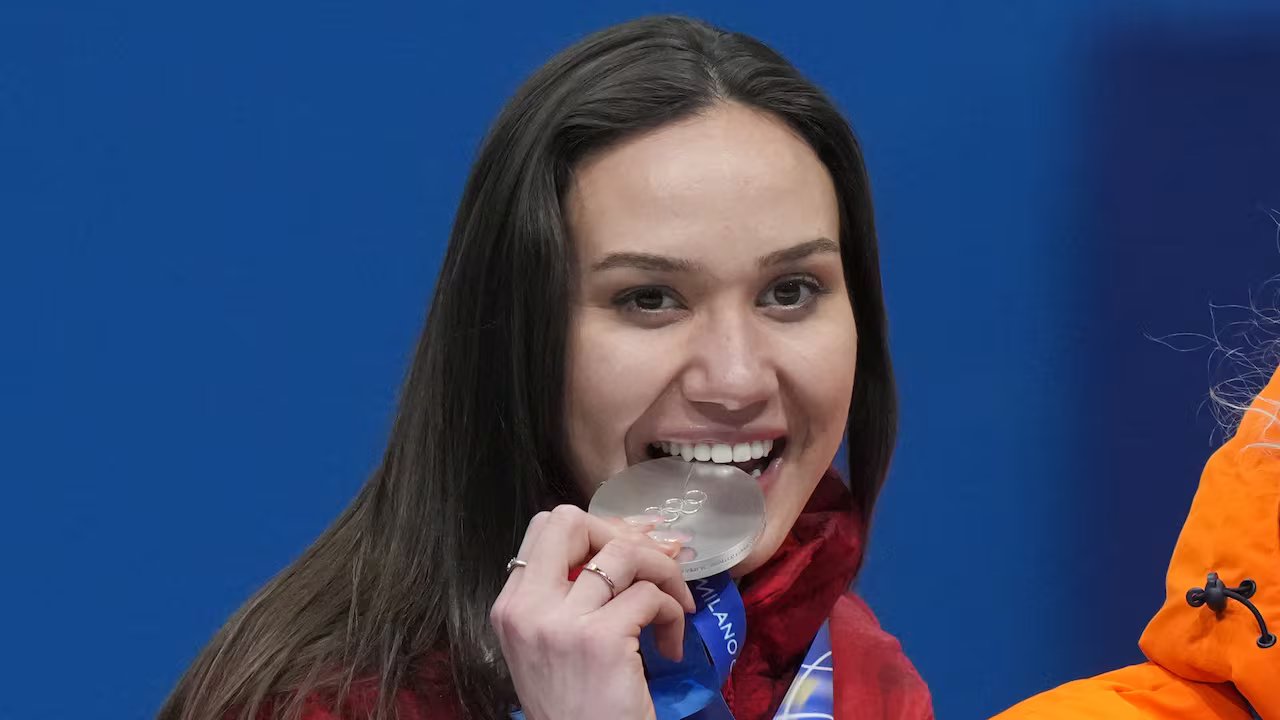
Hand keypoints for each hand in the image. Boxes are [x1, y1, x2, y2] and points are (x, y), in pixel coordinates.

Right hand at [490, 505, 695, 719]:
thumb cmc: (576, 707)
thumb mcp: (553, 646)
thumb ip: (571, 595)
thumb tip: (634, 539)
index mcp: (510, 607)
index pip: (545, 529)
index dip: (596, 529)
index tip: (630, 550)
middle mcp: (526, 608)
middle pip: (571, 520)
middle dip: (622, 533)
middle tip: (653, 566)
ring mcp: (561, 623)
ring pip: (623, 551)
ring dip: (663, 571)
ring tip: (676, 604)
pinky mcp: (600, 640)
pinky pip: (650, 596)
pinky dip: (673, 613)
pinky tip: (671, 645)